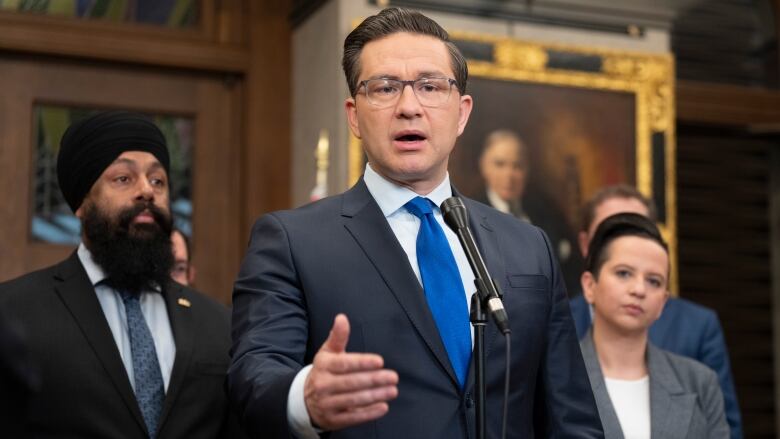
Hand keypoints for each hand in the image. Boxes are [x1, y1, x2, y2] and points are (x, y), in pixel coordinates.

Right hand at [304, 314, 398, 430]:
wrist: (305, 400)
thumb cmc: (324, 371)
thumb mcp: (328, 353)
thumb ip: (338, 336)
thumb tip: (342, 317)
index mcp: (323, 366)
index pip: (344, 364)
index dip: (362, 362)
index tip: (380, 361)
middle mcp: (323, 385)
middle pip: (351, 382)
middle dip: (374, 379)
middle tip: (393, 376)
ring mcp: (327, 404)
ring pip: (353, 400)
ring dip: (375, 396)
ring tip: (392, 390)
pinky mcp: (332, 420)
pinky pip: (352, 417)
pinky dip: (369, 413)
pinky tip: (383, 406)